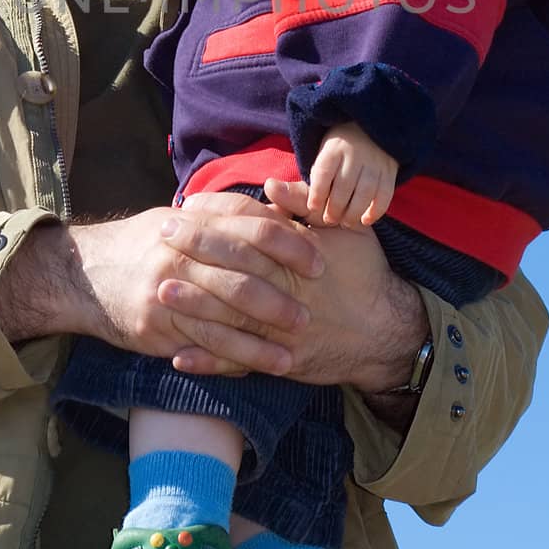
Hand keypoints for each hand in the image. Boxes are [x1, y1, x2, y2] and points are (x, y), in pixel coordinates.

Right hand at [0, 201, 320, 376]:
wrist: (84, 273)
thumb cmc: (145, 244)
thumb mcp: (181, 219)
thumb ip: (225, 216)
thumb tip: (280, 210)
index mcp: (192, 222)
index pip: (252, 227)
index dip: (290, 244)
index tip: (318, 262)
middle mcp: (180, 253)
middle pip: (243, 273)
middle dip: (281, 295)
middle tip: (311, 312)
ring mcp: (166, 291)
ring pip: (225, 314)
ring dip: (264, 334)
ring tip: (295, 347)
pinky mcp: (157, 326)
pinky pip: (204, 344)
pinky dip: (238, 357)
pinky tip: (263, 366)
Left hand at [162, 181, 427, 392]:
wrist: (388, 333)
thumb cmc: (365, 274)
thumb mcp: (345, 230)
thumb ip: (307, 206)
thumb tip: (270, 184)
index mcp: (299, 255)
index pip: (249, 230)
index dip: (214, 218)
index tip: (184, 207)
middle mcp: (288, 291)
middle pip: (234, 268)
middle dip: (195, 253)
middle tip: (160, 238)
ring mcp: (283, 331)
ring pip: (232, 318)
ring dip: (194, 307)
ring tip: (160, 291)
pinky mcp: (282, 361)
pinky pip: (241, 364)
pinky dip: (209, 362)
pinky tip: (179, 357)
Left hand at [301, 123, 397, 226]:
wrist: (370, 130)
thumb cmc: (338, 150)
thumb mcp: (322, 154)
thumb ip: (312, 175)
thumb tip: (276, 190)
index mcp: (333, 149)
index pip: (323, 173)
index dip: (317, 193)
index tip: (312, 208)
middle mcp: (355, 154)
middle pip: (344, 186)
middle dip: (334, 207)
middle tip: (329, 220)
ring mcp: (374, 162)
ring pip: (365, 191)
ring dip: (354, 211)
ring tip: (345, 223)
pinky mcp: (389, 171)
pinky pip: (385, 194)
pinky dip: (376, 210)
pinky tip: (366, 220)